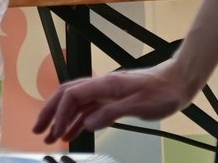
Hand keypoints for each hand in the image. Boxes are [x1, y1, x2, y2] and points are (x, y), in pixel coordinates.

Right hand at [33, 64, 196, 144]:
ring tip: (50, 136)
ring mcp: (105, 92)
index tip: (55, 133)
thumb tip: (87, 124)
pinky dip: (76, 121)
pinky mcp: (112, 99)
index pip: (73, 96)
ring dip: (61, 118)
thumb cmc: (163, 92)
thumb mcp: (139, 105)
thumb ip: (111, 113)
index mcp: (105, 84)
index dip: (60, 114)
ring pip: (75, 104)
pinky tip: (71, 133)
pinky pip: (88, 109)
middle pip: (67, 96)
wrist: (179, 82)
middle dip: (50, 112)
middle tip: (38, 131)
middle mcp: (101, 86)